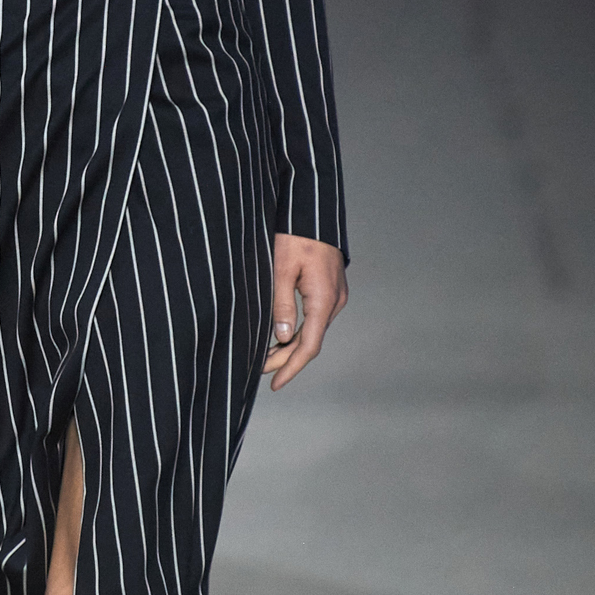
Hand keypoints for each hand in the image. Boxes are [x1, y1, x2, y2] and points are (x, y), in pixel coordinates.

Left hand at [263, 232, 346, 390]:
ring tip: (266, 356)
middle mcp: (334, 301)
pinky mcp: (330, 288)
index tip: (275, 384)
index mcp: (323, 299)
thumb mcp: (281, 269)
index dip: (291, 368)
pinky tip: (282, 334)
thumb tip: (283, 337)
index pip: (309, 346)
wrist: (313, 211)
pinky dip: (299, 330)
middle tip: (259, 370)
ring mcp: (335, 295)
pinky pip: (315, 317)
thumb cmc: (295, 235)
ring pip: (313, 330)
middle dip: (286, 359)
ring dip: (291, 345)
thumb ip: (282, 304)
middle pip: (311, 341)